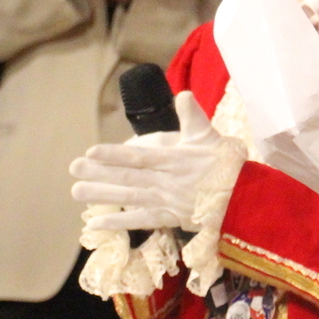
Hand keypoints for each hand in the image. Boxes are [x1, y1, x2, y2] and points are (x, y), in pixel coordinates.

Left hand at [70, 93, 221, 229]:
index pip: (140, 157)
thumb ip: (195, 117)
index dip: (114, 155)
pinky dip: (117, 223)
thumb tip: (183, 94)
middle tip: (73, 168)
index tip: (92, 151)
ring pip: (129, 198)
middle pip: (128, 177)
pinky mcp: (169, 218)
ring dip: (102, 195)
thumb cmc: (228, 165)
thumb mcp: (213, 136)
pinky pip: (140, 221)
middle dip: (100, 173)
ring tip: (76, 192)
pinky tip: (95, 223)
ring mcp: (166, 201)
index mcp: (175, 160)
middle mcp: (166, 181)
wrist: (244, 198)